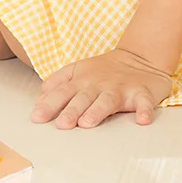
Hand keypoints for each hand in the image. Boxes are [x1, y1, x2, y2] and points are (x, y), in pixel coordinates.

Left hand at [30, 48, 171, 128]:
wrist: (139, 58)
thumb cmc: (102, 70)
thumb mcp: (76, 71)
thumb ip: (57, 83)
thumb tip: (39, 101)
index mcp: (81, 80)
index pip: (62, 92)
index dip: (49, 104)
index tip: (37, 117)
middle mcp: (98, 84)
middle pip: (82, 97)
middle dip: (70, 111)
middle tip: (61, 124)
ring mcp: (120, 88)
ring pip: (107, 100)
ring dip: (97, 111)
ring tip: (87, 123)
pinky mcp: (142, 93)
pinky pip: (144, 102)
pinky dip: (144, 111)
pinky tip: (142, 121)